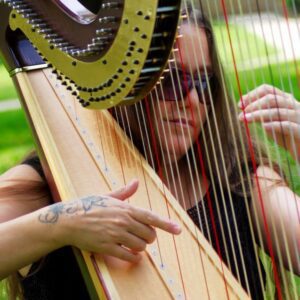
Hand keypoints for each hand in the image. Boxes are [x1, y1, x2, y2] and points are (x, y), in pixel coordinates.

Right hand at [40, 180, 180, 262]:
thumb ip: (125, 192)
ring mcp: (115, 235)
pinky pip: (128, 256)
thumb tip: (136, 182)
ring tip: (133, 243)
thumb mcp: (108, 196)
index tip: (178, 230)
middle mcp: (123, 221)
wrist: (69, 220)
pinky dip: (133, 257)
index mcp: (125, 208)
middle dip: (149, 237)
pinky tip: (130, 254)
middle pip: (149, 234)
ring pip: (140, 246)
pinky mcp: (107, 247)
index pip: (151, 217)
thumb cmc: (89, 206)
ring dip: (140, 247)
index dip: (166, 224)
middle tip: (143, 236)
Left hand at [238, 84, 299, 160]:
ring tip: (245, 119)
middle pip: (271, 98)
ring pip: (278, 111)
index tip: (239, 105)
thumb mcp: (270, 122)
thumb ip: (259, 113)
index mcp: (285, 99)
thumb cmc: (285, 134)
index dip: (252, 95)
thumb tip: (242, 107)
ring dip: (258, 114)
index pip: (267, 90)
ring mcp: (299, 117)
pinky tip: (263, 127)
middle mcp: (293, 105)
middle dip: (253, 105)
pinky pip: (288, 125)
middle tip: (241, 114)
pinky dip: (274, 125)